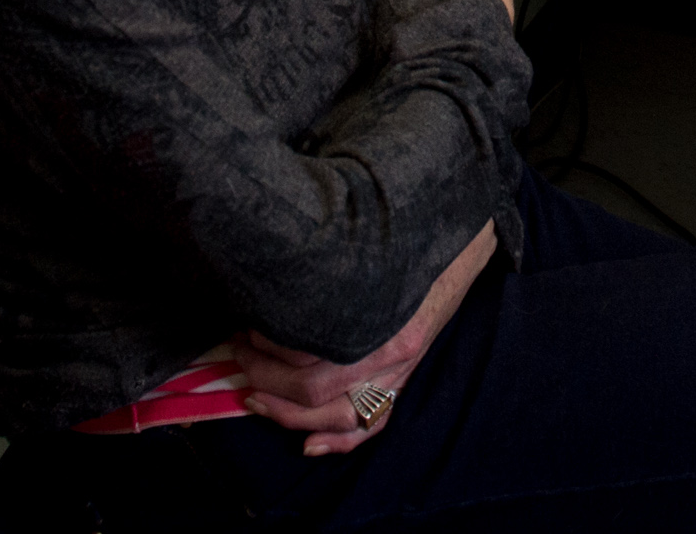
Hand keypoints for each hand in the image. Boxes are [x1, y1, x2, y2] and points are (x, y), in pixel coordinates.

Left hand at [235, 220, 496, 455]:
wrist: (455, 252)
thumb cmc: (406, 250)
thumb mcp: (370, 257)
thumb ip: (329, 278)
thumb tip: (272, 290)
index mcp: (379, 318)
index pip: (310, 353)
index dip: (269, 349)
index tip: (246, 331)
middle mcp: (390, 353)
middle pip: (316, 388)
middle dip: (268, 378)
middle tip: (240, 358)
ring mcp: (399, 372)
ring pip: (339, 416)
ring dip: (290, 414)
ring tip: (255, 397)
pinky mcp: (403, 381)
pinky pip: (373, 424)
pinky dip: (340, 441)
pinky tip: (309, 445)